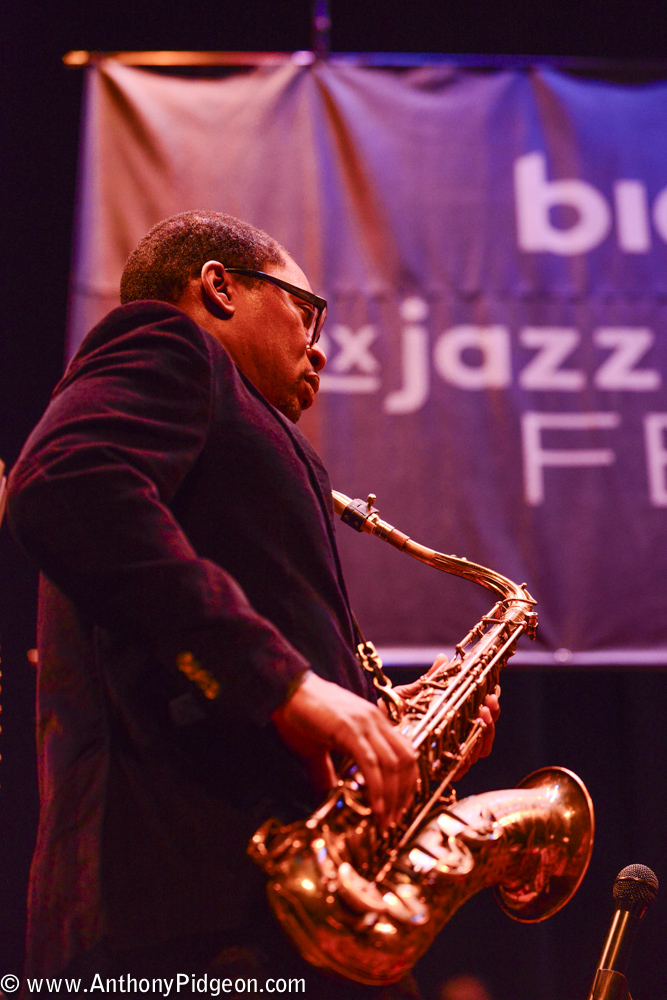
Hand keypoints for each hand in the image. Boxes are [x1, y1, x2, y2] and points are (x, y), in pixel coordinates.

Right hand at [272, 671, 417, 832]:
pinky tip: (375, 806)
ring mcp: (364, 723)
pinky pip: (371, 762)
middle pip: (406, 761)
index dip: (408, 783)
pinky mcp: (348, 729)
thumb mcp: (320, 746)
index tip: (399, 808)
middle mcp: (375, 721)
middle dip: (403, 794)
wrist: (285, 691)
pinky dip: (377, 787)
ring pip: (393, 764)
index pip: (406, 754)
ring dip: (392, 796)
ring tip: (384, 820)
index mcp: (374, 722)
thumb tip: (327, 791)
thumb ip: (327, 769)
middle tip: (393, 820)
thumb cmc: (300, 715)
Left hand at [393, 653, 499, 780]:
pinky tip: (468, 743)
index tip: (493, 692)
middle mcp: (454, 742)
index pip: (481, 718)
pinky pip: (459, 768)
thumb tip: (442, 658)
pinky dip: (467, 756)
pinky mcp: (437, 772)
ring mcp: (447, 758)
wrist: (368, 733)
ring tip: (482, 715)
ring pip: (477, 752)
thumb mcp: (410, 694)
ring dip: (485, 734)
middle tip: (489, 703)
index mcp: (452, 723)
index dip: (491, 707)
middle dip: (492, 718)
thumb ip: (430, 681)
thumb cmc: (390, 715)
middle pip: (485, 735)